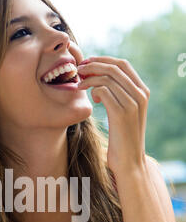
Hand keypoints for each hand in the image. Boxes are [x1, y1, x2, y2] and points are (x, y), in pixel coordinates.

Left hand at [77, 56, 149, 174]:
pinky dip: (93, 91)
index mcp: (142, 91)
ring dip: (89, 79)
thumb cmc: (122, 138)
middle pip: (114, 67)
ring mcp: (132, 103)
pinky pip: (103, 90)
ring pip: (107, 77)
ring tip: (80, 86)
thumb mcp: (124, 112)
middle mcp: (140, 94)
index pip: (122, 64)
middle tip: (79, 70)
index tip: (88, 63)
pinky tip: (93, 101)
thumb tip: (101, 77)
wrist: (129, 161)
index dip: (103, 60)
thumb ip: (119, 95)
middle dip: (93, 65)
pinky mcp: (121, 113)